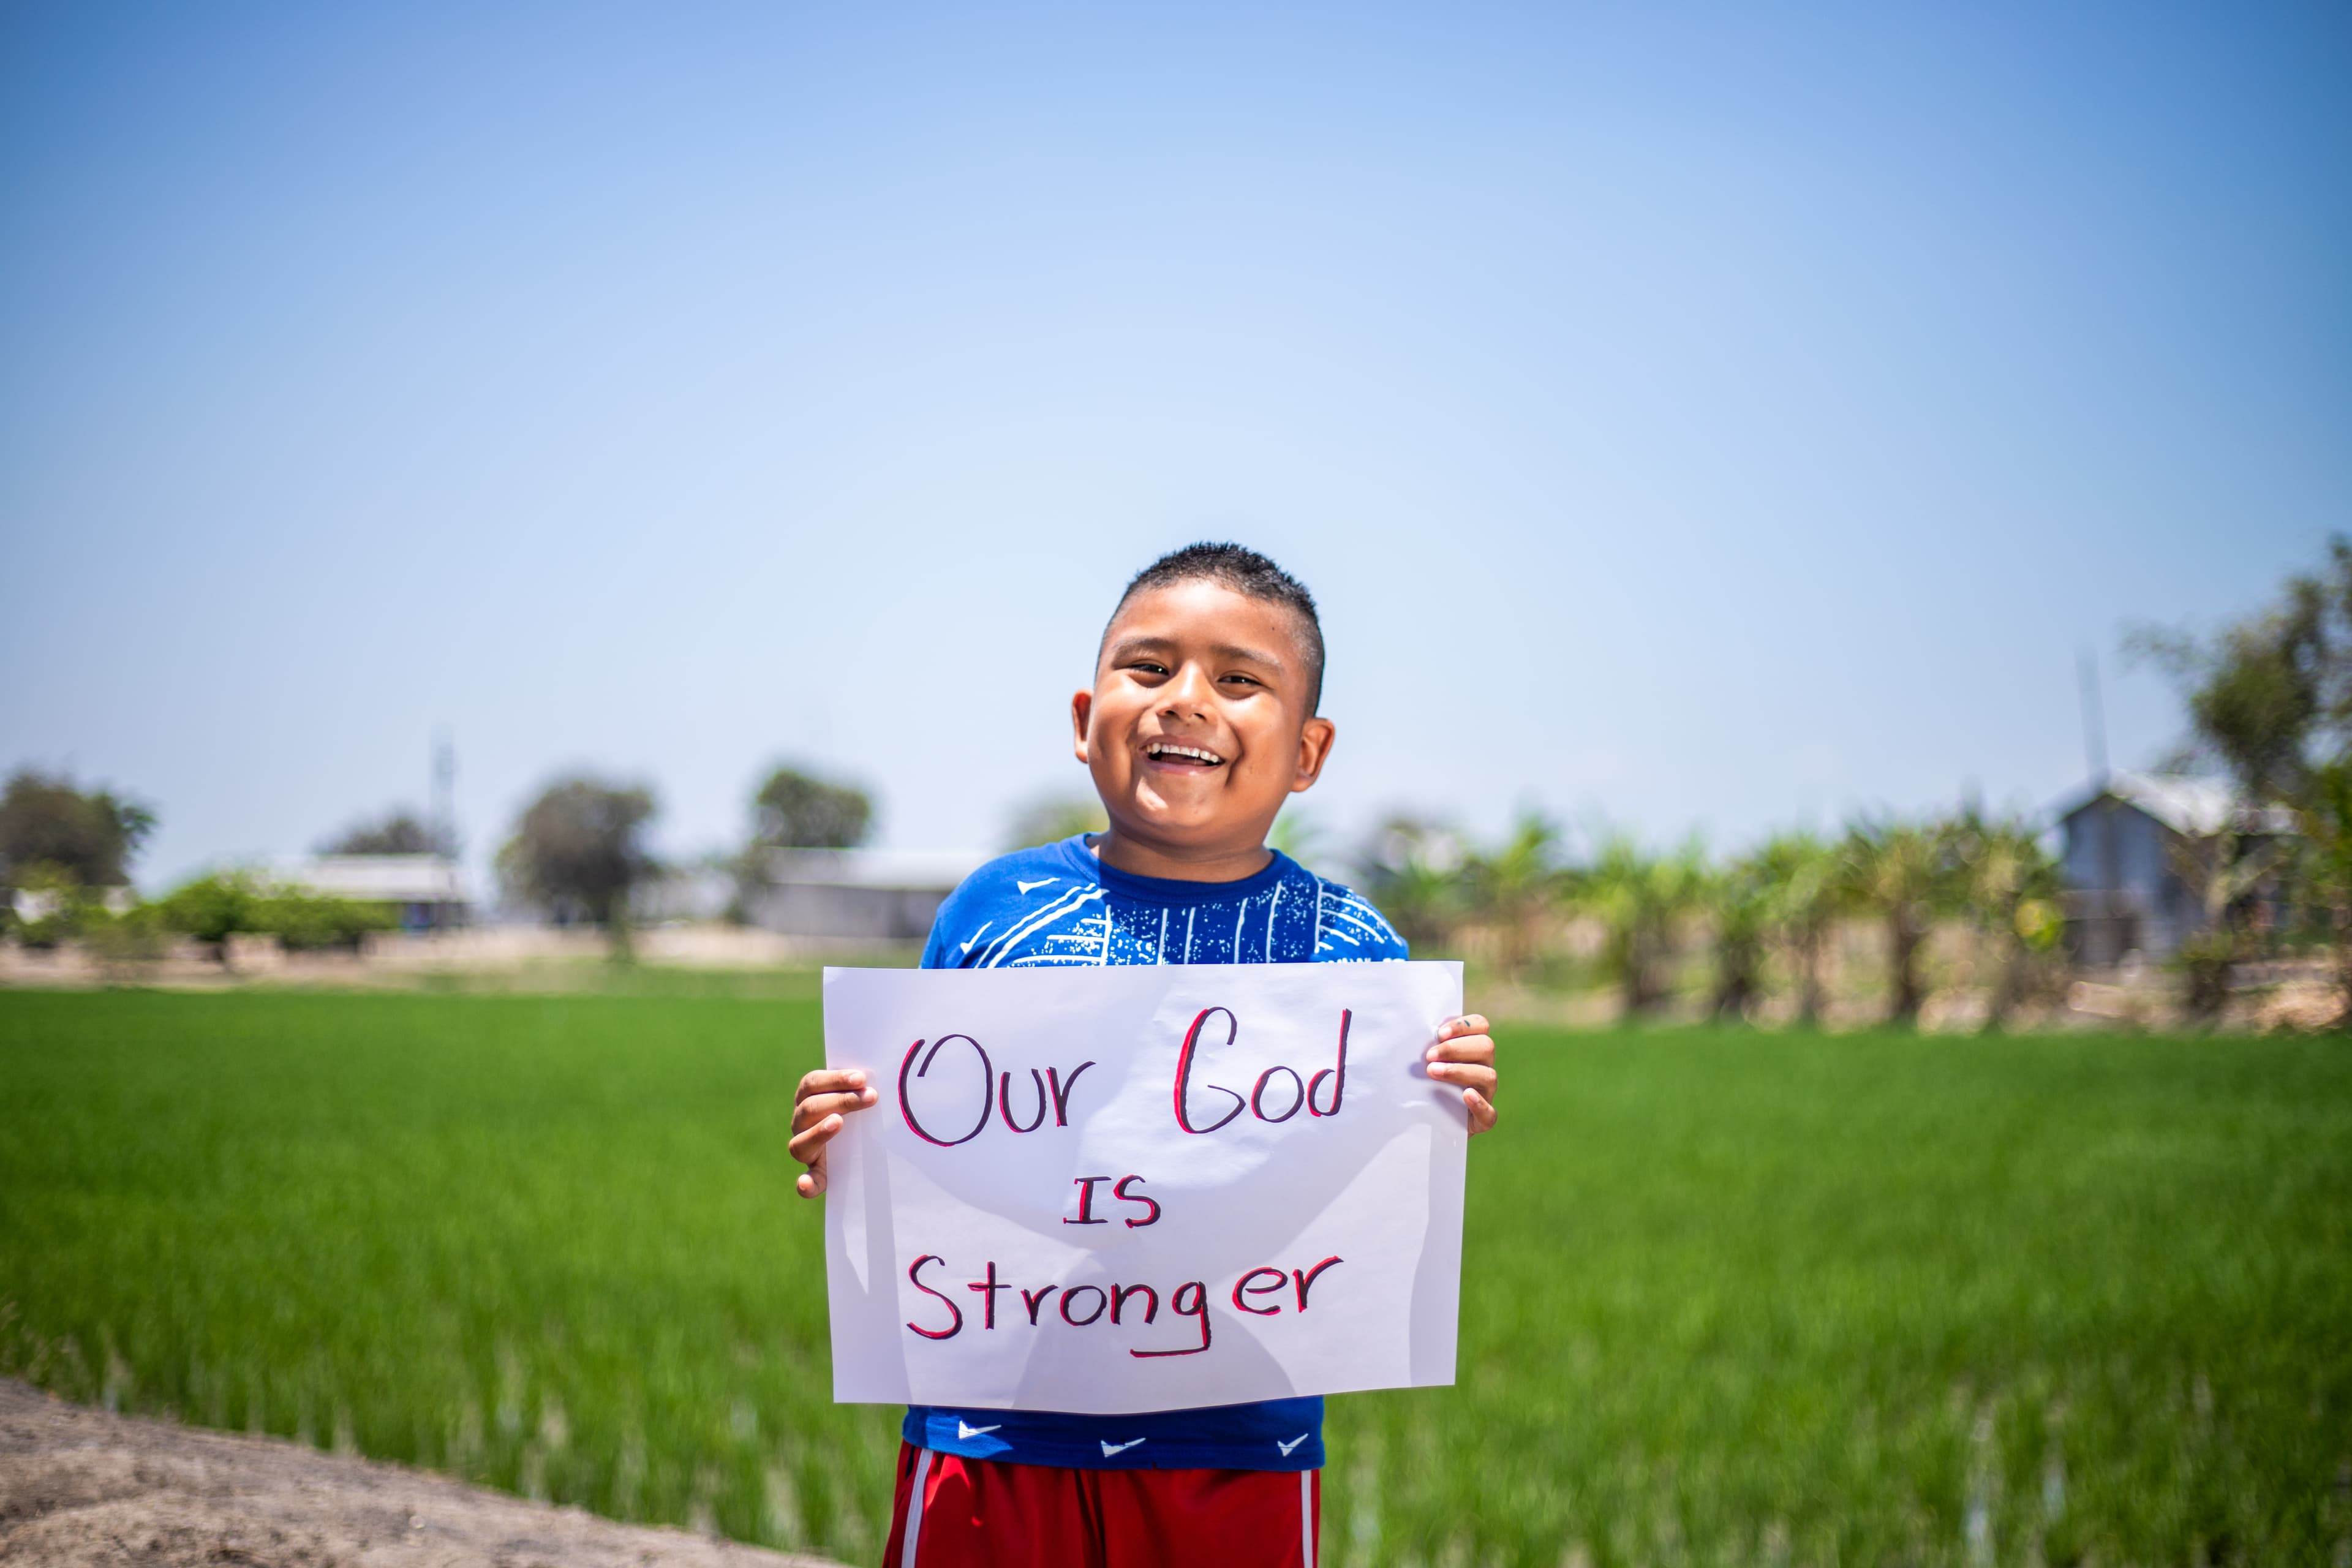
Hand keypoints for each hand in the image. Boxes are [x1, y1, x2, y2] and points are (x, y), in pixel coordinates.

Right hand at [790, 1067, 878, 1196]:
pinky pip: (807, 1181)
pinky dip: (805, 1183)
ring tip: (838, 1123)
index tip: (861, 1078)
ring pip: (800, 1142)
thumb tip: (880, 1075)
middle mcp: (801, 1123)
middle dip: (841, 1100)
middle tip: (870, 1097)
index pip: (812, 1083)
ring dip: (819, 1132)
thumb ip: (861, 1087)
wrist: (860, 1147)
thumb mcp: (857, 1097)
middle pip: (810, 1108)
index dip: (834, 1079)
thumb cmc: (860, 1114)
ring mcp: (805, 1149)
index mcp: (807, 1098)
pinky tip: (806, 1183)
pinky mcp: (816, 1175)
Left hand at [1425, 1014, 1497, 1133]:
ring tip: (1433, 1072)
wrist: (1429, 1124)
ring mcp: (1486, 1093)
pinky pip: (1490, 1112)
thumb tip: (1412, 1036)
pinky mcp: (1483, 1120)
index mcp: (1473, 1049)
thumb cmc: (1426, 1086)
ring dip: (1460, 1071)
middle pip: (1486, 1047)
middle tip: (1430, 1057)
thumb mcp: (1426, 1064)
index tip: (1439, 1034)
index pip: (1481, 1025)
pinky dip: (1479, 1103)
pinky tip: (1466, 1095)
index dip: (1463, 1026)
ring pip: (1488, 1076)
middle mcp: (1484, 1067)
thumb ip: (1428, 1049)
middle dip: (1455, 1048)